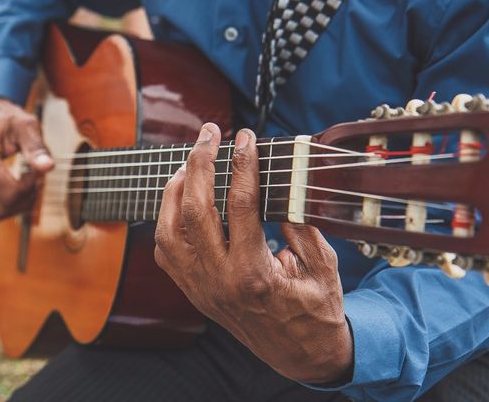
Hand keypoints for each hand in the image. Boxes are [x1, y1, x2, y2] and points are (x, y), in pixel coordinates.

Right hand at [0, 96, 53, 220]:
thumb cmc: (4, 117)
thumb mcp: (26, 125)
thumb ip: (36, 148)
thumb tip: (48, 167)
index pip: (8, 193)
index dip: (29, 188)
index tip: (37, 171)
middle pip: (1, 208)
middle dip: (24, 199)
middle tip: (34, 179)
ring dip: (15, 205)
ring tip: (25, 183)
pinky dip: (4, 205)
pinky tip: (13, 187)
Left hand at [154, 123, 352, 383]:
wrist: (299, 355)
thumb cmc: (315, 310)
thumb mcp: (323, 266)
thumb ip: (302, 226)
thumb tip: (282, 185)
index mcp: (255, 274)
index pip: (242, 205)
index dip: (242, 164)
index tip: (245, 136)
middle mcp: (219, 280)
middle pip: (195, 210)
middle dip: (200, 163)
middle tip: (209, 133)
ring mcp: (200, 287)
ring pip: (169, 229)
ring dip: (175, 189)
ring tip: (190, 162)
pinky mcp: (193, 291)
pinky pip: (166, 251)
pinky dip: (167, 219)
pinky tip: (180, 199)